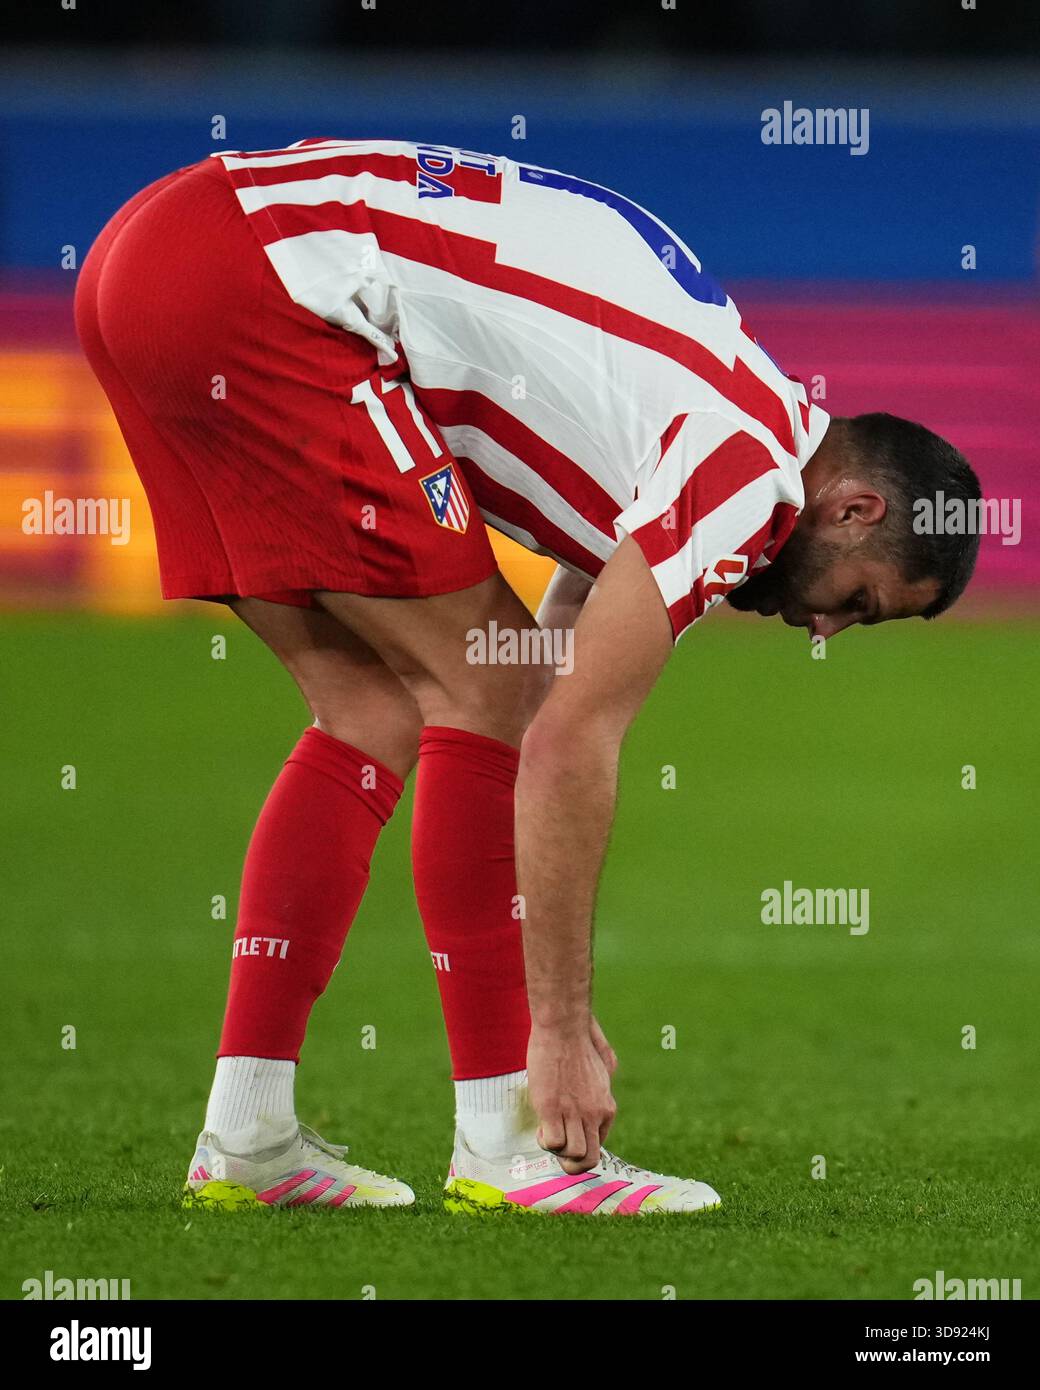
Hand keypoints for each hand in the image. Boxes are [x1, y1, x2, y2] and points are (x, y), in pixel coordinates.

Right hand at [527, 1022, 616, 1172]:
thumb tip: (607, 1075)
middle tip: (559, 1147)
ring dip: (558, 1151)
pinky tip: (541, 1125)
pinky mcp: (552, 1108)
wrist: (564, 1028)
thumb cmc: (578, 1042)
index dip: (581, 1146)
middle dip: (573, 1164)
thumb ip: (605, 1077)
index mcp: (606, 1107)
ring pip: (573, 1156)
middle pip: (590, 1160)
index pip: (599, 1146)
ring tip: (548, 1132)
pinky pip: (553, 1143)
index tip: (569, 1135)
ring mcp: (574, 1113)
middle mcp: (594, 1114)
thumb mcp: (604, 1065)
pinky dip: (545, 1141)